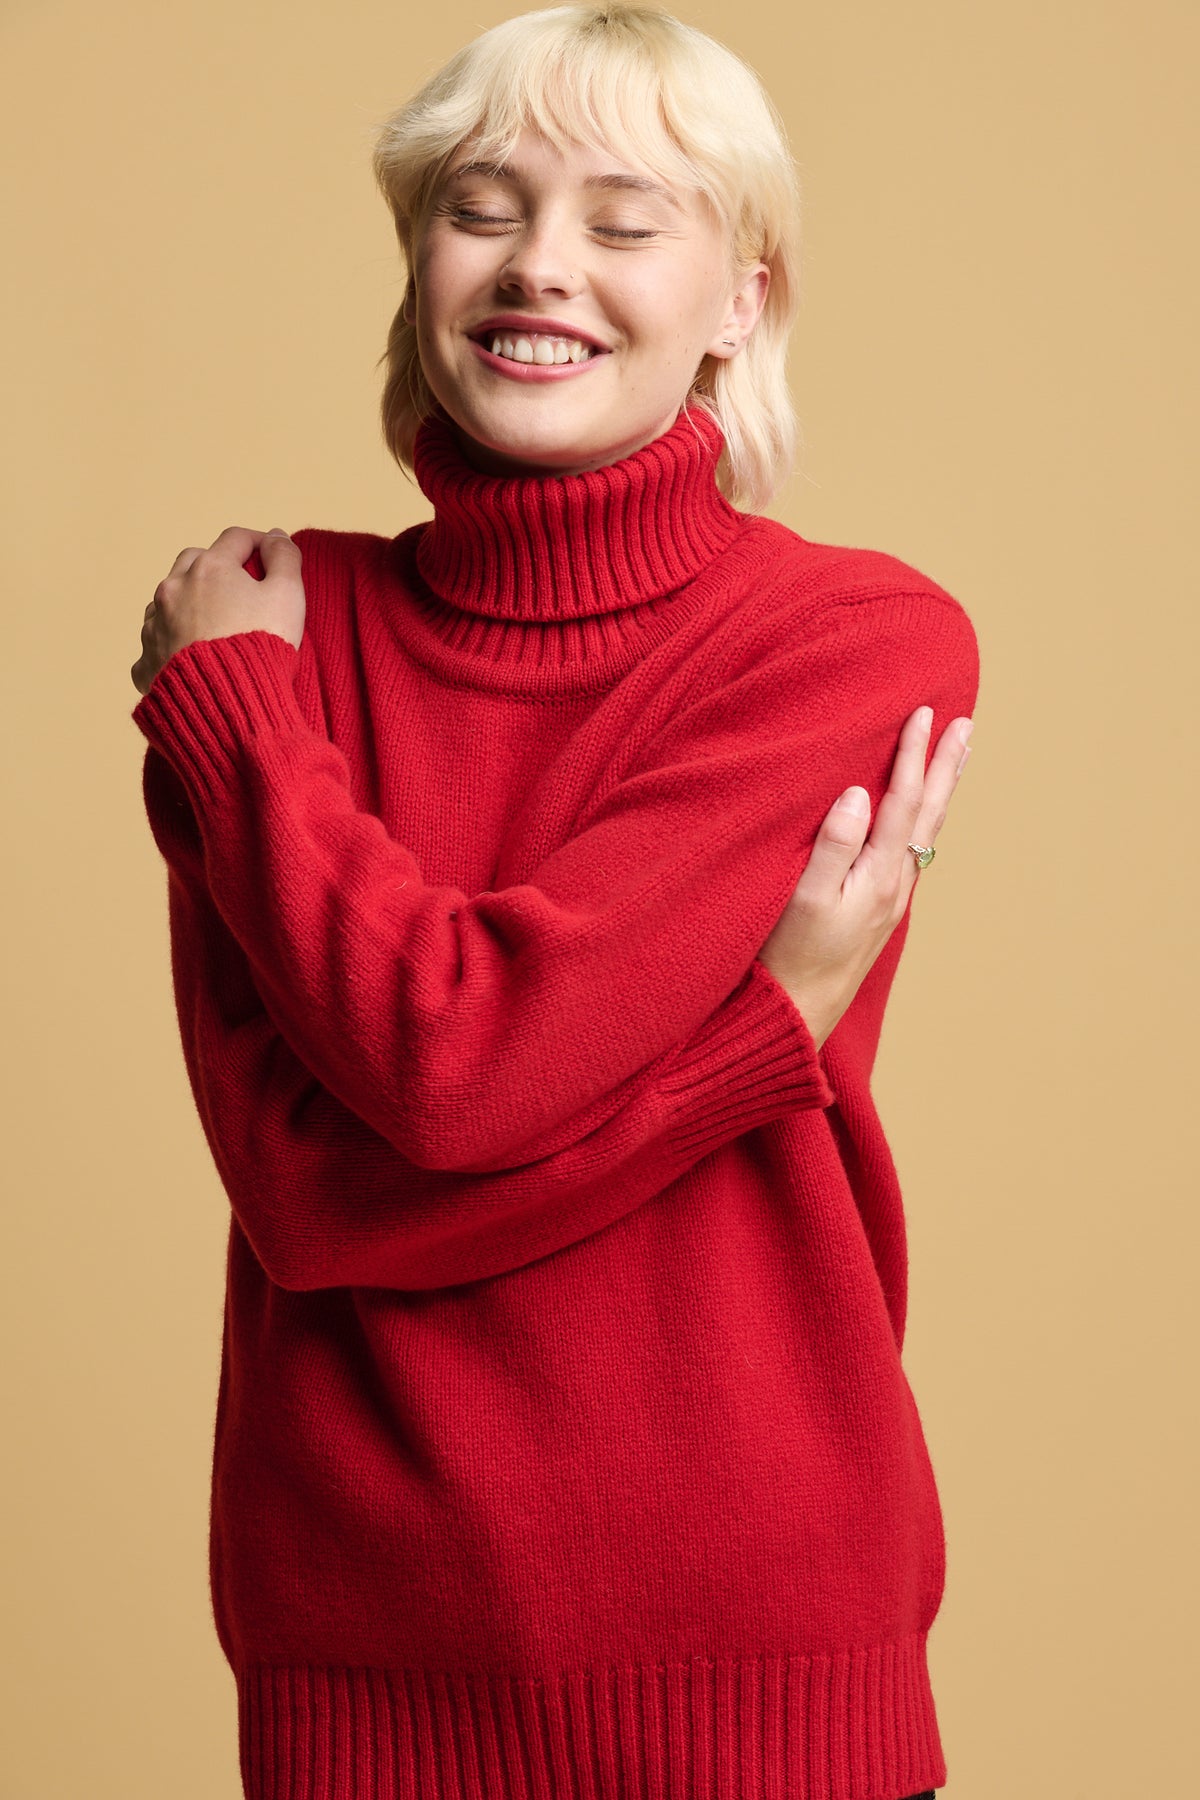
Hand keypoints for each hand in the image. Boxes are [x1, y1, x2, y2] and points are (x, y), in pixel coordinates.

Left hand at [130, 525, 304, 695]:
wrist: (229, 706)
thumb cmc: (261, 648)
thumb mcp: (287, 596)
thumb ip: (285, 558)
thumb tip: (276, 536)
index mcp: (209, 569)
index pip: (236, 539)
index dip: (260, 543)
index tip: (274, 557)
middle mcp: (173, 590)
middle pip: (195, 561)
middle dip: (218, 566)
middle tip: (241, 587)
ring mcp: (154, 627)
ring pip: (168, 599)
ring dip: (189, 603)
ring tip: (214, 624)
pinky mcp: (146, 663)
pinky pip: (156, 643)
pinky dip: (172, 642)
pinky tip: (190, 655)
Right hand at [757, 706, 973, 1050]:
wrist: (797, 1017)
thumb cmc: (789, 958)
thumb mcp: (803, 898)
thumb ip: (833, 844)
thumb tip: (860, 794)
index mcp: (879, 875)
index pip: (902, 801)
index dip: (913, 754)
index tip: (923, 711)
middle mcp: (895, 885)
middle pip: (928, 813)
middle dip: (945, 766)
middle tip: (966, 724)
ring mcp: (890, 900)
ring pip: (925, 832)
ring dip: (940, 790)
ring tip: (956, 758)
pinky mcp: (877, 911)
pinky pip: (911, 848)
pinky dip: (922, 818)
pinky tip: (919, 815)